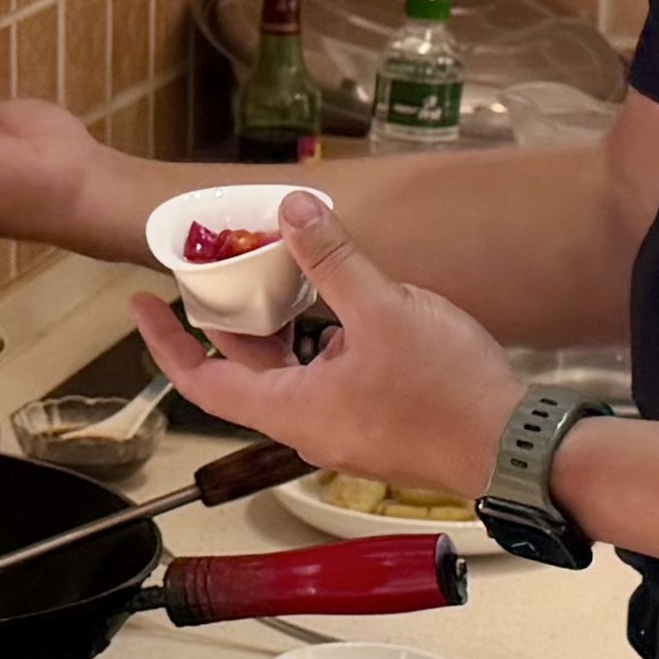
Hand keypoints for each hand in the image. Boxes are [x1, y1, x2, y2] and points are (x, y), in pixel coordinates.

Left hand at [132, 192, 522, 501]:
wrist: (517, 448)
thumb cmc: (449, 393)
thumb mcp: (385, 310)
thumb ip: (334, 259)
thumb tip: (293, 211)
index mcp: (293, 409)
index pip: (203, 381)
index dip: (165, 343)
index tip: (140, 304)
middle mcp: (311, 425)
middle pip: (249, 369)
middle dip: (231, 315)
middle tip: (218, 265)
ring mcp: (347, 427)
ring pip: (295, 369)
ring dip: (283, 323)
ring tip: (282, 268)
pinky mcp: (380, 421)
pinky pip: (333, 375)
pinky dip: (324, 337)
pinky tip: (349, 301)